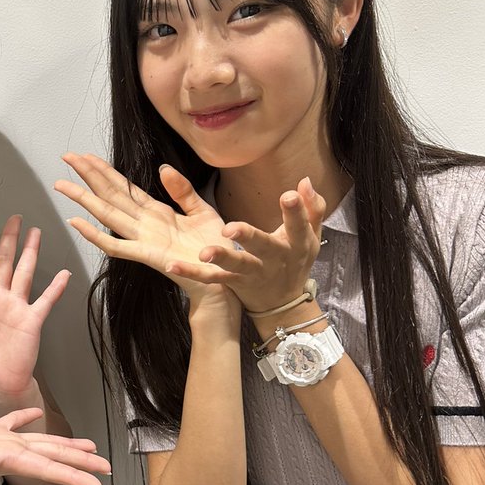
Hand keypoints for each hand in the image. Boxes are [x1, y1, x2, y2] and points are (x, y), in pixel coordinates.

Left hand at [0, 216, 68, 397]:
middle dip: (8, 239)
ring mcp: (18, 308)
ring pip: (24, 273)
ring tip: (36, 232)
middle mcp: (0, 300)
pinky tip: (64, 274)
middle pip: (4, 262)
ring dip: (30, 253)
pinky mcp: (32, 320)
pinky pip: (45, 301)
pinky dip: (55, 288)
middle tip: (14, 218)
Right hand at [0, 408, 110, 484]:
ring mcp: (0, 445)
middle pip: (53, 457)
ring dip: (65, 445)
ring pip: (41, 443)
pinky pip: (12, 424)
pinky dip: (26, 418)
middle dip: (81, 464)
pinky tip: (35, 413)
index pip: (47, 467)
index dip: (73, 475)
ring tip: (90, 447)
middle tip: (108, 470)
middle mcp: (10, 454)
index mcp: (6, 459)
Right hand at [54, 152, 235, 310]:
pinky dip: (95, 235)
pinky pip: (116, 246)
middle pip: (110, 195)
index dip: (104, 170)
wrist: (224, 275)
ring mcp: (143, 239)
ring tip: (62, 185)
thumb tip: (163, 168)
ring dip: (84, 200)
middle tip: (67, 158)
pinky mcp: (147, 255)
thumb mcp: (201, 210)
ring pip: (107, 215)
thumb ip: (182, 190)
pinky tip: (77, 222)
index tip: (86, 155)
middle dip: (88, 176)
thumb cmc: (213, 248)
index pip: (124, 186)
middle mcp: (144, 224)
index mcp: (156, 212)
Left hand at [166, 178, 325, 313]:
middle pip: (264, 246)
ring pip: (237, 265)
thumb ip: (311, 208)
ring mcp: (253, 272)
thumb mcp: (311, 236)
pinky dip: (193, 273)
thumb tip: (304, 181)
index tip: (287, 195)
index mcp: (296, 243)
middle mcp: (275, 259)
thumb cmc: (296, 259)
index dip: (296, 211)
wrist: (284, 303)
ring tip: (203, 252)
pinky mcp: (234, 283)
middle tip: (231, 228)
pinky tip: (173, 266)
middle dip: (249, 236)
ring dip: (220, 258)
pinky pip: (211, 278)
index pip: (298, 225)